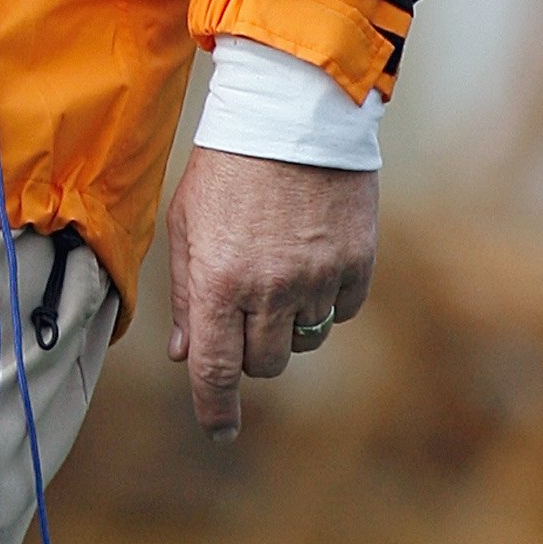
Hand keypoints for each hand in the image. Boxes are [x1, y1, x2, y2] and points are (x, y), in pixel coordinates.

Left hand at [166, 149, 376, 442]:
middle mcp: (270, 288)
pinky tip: (310, 257)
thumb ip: (187, 294)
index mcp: (219, 280)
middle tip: (243, 310)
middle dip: (249, 351)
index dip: (216, 409)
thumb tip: (185, 356)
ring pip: (304, 342)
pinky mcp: (356, 264)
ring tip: (276, 273)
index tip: (220, 430)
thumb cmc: (226, 167)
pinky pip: (341, 312)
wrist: (291, 113)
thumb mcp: (187, 224)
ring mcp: (317, 279)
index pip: (216, 370)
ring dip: (287, 326)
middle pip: (263, 363)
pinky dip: (325, 300)